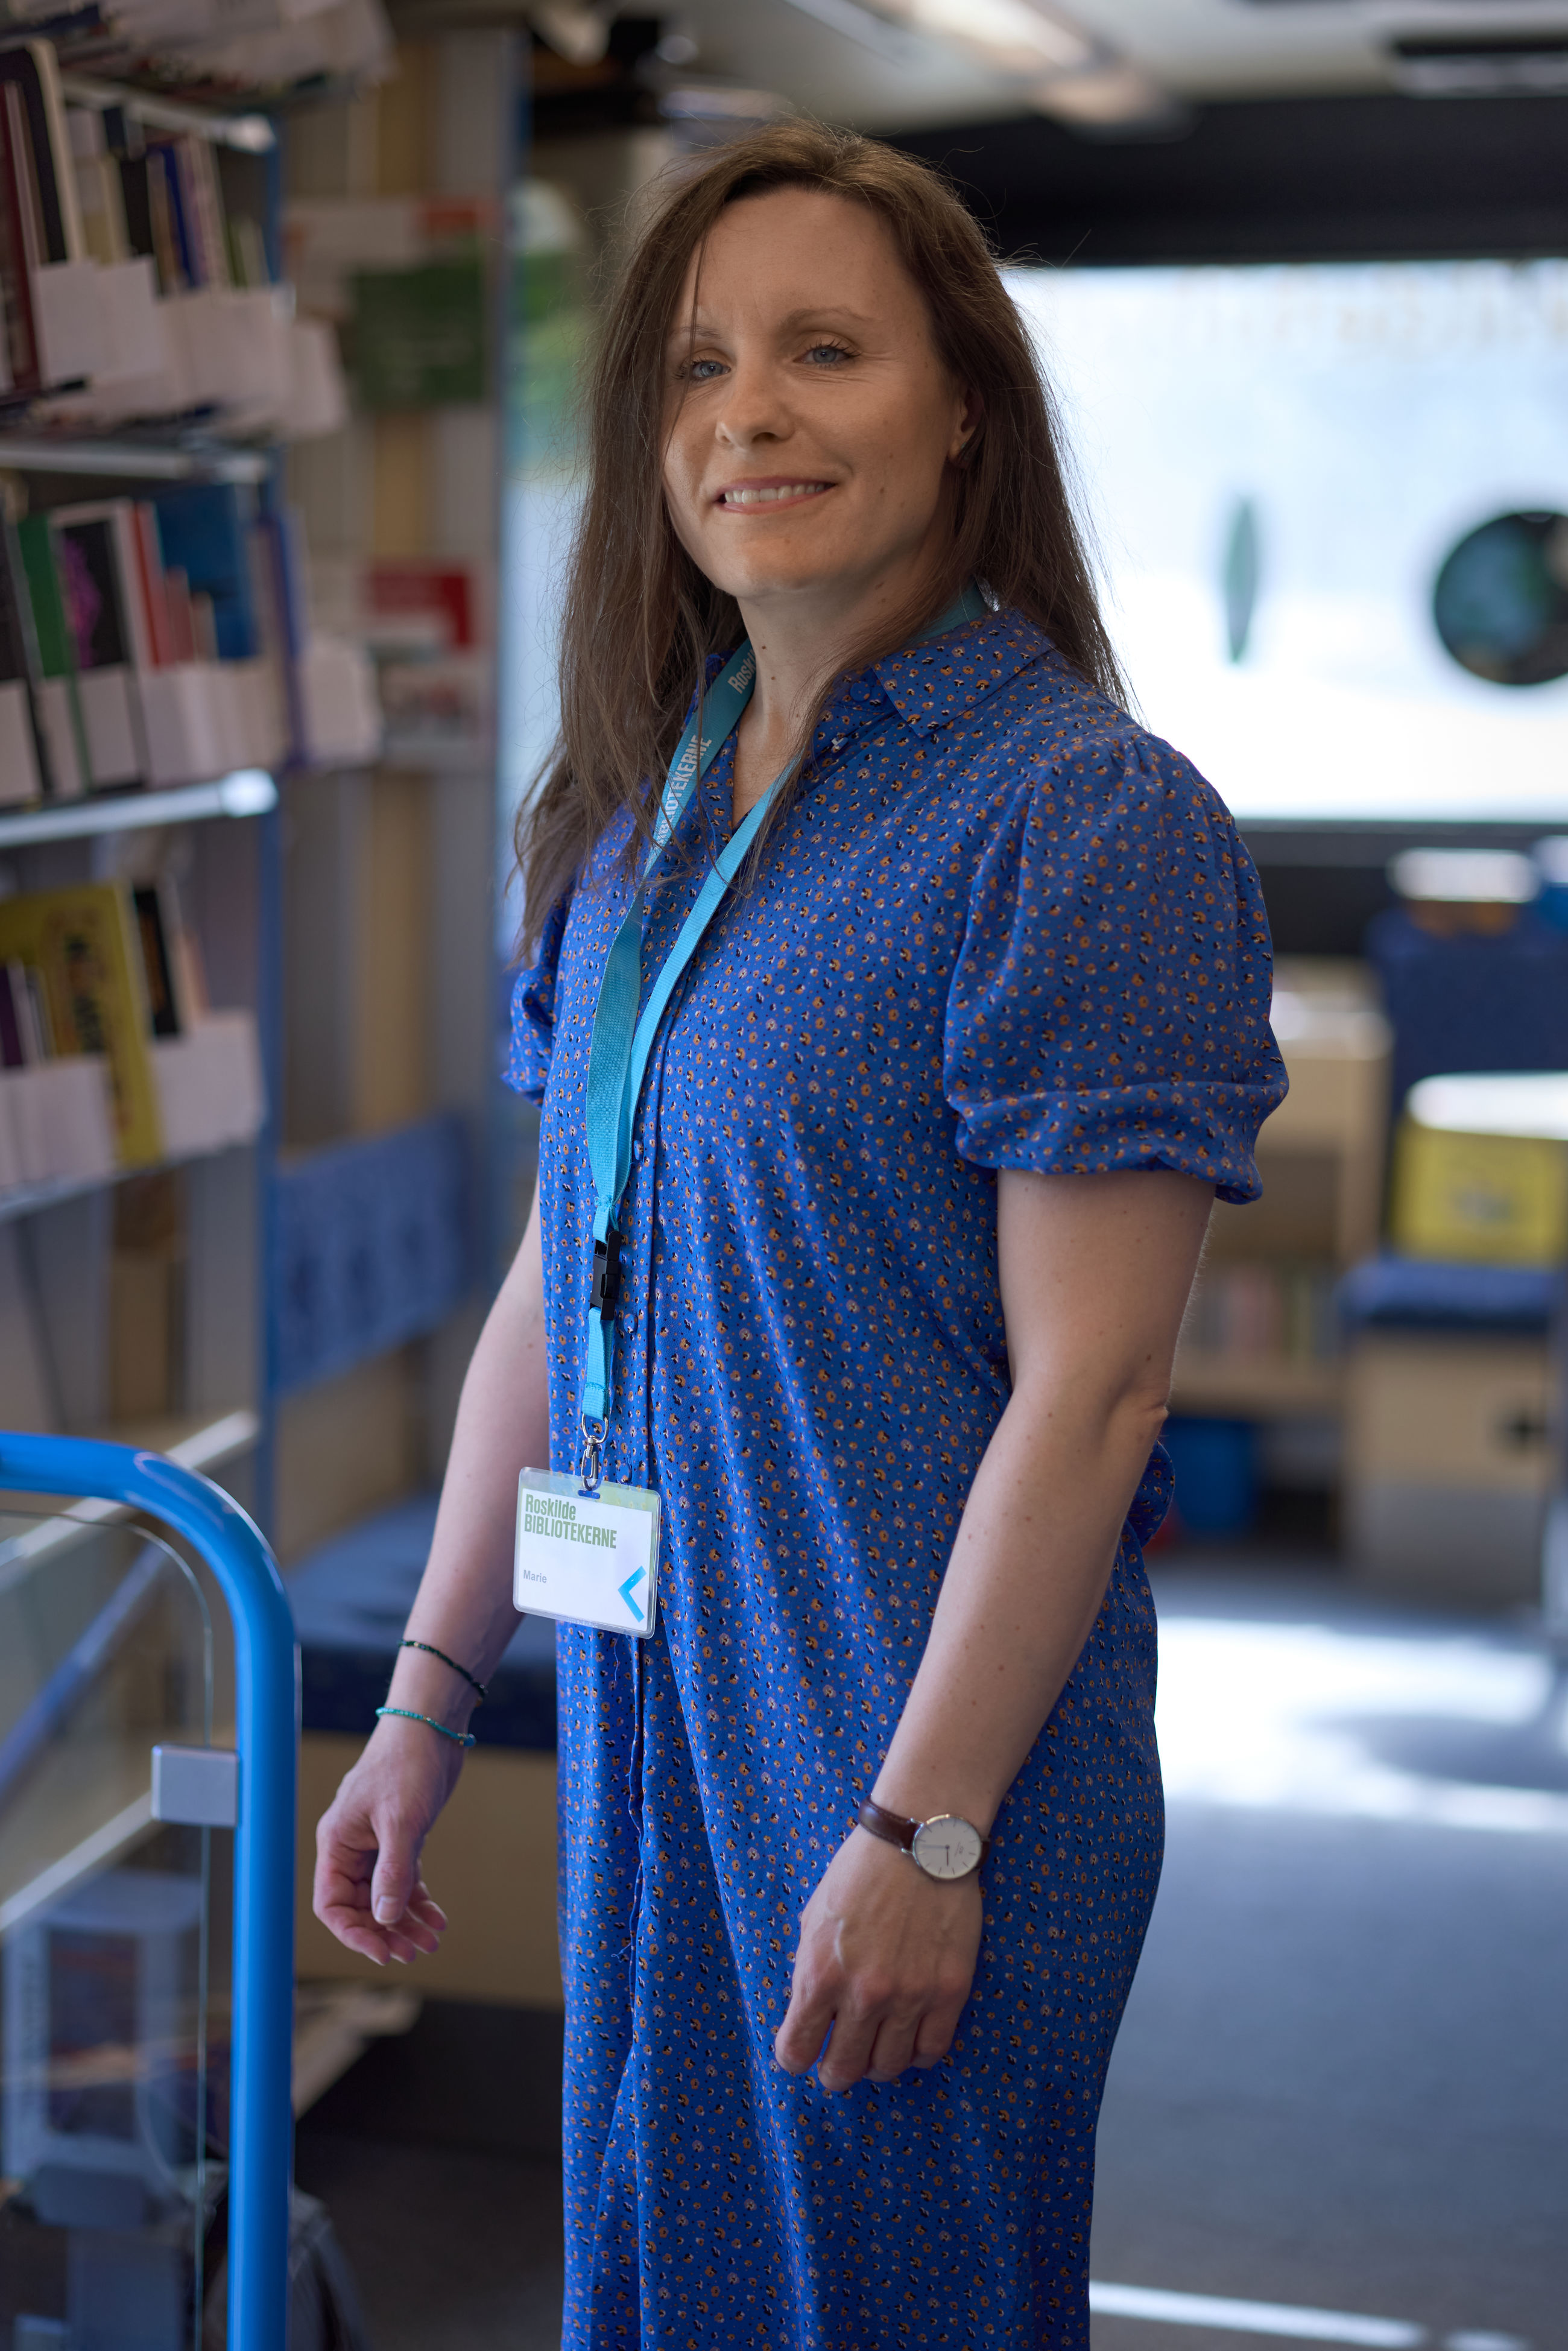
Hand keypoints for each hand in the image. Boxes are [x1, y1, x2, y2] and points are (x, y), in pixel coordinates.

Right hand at [312, 1715, 461, 1965]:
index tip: (384, 1952)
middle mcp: (351, 1847)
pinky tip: (437, 1919)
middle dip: (386, 1932)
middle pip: (359, 1906)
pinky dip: (418, 1900)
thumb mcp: (402, 1821)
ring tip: (433, 1941)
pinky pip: (403, 1880)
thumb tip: (386, 1919)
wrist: (432, 1727)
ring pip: (384, 1896)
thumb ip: (393, 1871)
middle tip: (415, 1953)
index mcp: (337, 1843)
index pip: (331, 1904)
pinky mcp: (400, 1838)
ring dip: (405, 1921)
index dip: (354, 1933)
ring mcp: (375, 1843)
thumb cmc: (408, 1764)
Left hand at [774, 1826, 981, 2090]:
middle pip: (844, 2070)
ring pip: (889, 2068)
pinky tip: (911, 2036)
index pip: (796, 2051)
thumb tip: (809, 2014)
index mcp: (820, 1974)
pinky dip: (918, 2053)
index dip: (796, 2058)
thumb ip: (809, 1970)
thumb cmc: (861, 1872)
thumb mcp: (815, 1918)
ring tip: (877, 2048)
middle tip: (840, 2063)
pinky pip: (932, 2050)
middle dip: (836, 2073)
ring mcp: (910, 1996)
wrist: (920, 1841)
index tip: (803, 2055)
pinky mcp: (949, 1992)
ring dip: (878, 2065)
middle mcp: (863, 1993)